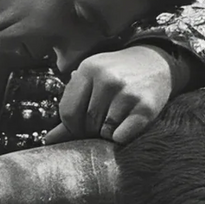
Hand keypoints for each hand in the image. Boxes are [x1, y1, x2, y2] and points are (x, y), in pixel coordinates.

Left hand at [43, 45, 186, 145]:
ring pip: (105, 132)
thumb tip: (47, 141)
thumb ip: (71, 109)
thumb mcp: (92, 82)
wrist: (156, 63)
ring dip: (109, 133)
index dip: (73, 126)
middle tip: (105, 120)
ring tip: (119, 117)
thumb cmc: (118, 75)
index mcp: (88, 69)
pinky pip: (122, 136)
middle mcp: (107, 78)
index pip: (67, 112)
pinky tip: (129, 122)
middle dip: (92, 130)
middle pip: (86, 123)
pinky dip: (123, 136)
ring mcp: (128, 92)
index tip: (84, 125)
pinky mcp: (146, 107)